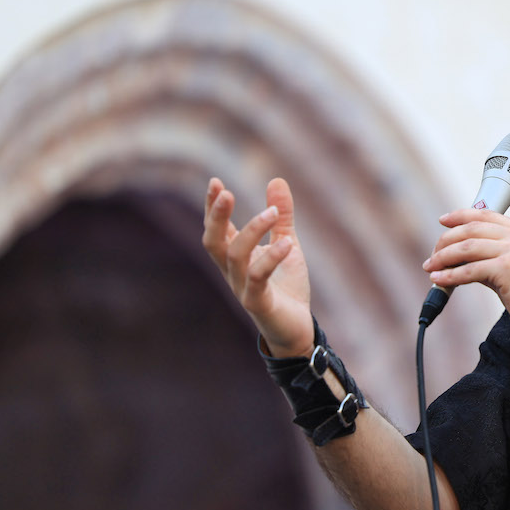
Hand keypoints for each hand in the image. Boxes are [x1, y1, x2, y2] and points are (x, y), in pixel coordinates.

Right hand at [202, 177, 313, 357]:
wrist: (297, 329)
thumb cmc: (287, 288)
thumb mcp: (287, 244)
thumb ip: (281, 217)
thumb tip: (276, 179)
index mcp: (236, 258)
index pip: (216, 230)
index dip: (212, 208)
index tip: (216, 183)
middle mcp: (233, 272)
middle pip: (213, 242)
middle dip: (215, 217)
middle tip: (225, 192)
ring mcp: (243, 288)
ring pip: (234, 256)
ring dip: (251, 231)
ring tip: (272, 213)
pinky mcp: (258, 303)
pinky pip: (257, 278)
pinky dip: (270, 258)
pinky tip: (287, 243)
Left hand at [422, 209, 509, 343]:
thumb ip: (496, 260)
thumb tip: (466, 263)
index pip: (486, 215)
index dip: (460, 216)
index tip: (443, 221)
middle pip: (470, 229)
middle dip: (446, 241)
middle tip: (433, 256)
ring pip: (465, 247)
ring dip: (443, 258)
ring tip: (430, 268)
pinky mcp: (506, 269)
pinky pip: (468, 270)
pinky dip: (449, 275)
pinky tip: (439, 280)